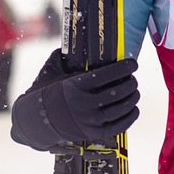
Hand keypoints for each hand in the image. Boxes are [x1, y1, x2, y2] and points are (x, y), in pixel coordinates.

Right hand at [11, 56, 138, 150]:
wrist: (38, 120)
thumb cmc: (52, 92)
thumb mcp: (57, 73)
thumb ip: (68, 58)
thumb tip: (79, 40)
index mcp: (77, 85)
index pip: (108, 74)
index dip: (124, 68)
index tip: (133, 64)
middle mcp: (84, 104)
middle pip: (118, 91)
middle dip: (131, 83)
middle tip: (133, 79)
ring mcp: (89, 121)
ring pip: (120, 109)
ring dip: (132, 98)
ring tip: (134, 92)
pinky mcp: (92, 134)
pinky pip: (118, 127)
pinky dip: (130, 117)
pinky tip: (134, 109)